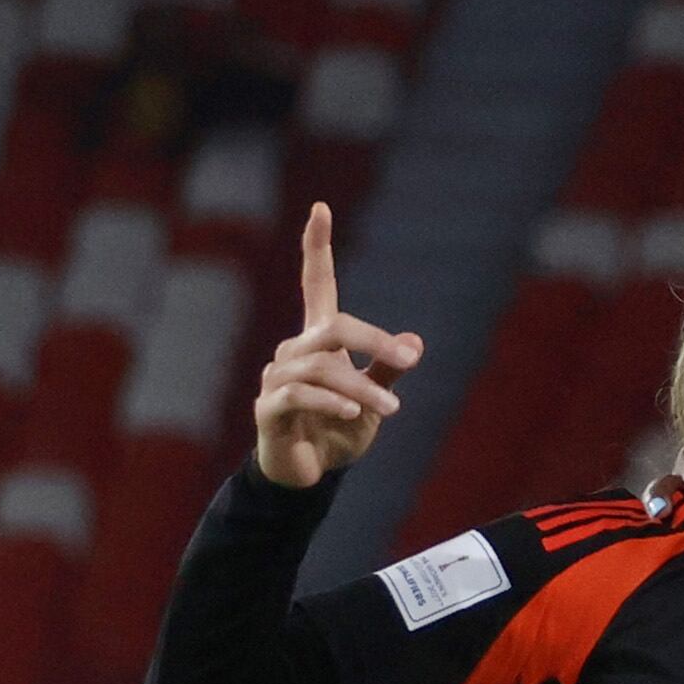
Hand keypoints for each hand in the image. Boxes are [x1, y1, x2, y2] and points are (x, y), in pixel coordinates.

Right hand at [253, 202, 422, 488]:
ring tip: (392, 409)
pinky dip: (329, 401)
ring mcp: (277, 378)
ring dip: (361, 388)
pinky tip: (351, 413)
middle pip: (333, 328)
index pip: (316, 284)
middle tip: (407, 362)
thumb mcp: (375, 402)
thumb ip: (388, 372)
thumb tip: (415, 342)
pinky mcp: (268, 408)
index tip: (320, 208)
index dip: (317, 247)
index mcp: (319, 342)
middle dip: (374, 341)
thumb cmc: (338, 432)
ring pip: (322, 366)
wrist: (308, 475)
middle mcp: (294, 352)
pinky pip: (298, 395)